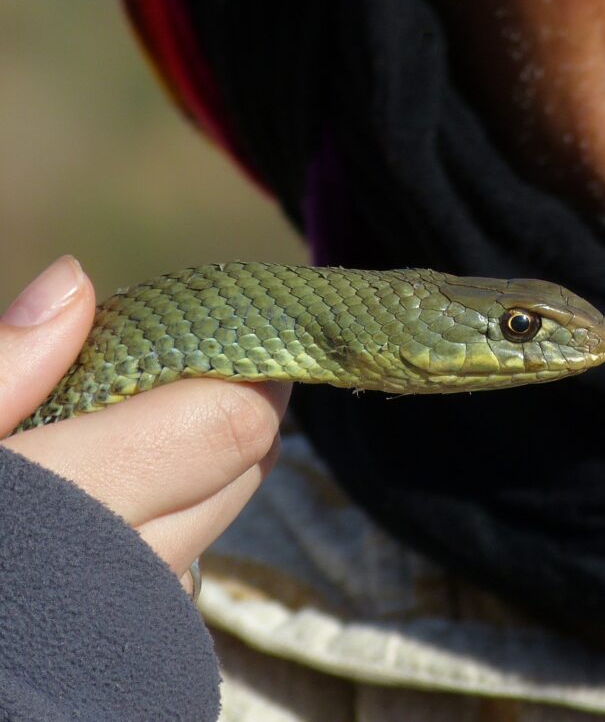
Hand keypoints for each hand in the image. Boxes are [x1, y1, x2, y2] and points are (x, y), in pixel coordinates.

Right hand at [0, 256, 288, 593]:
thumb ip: (0, 369)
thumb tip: (74, 283)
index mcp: (69, 505)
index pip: (229, 425)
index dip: (237, 371)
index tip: (213, 335)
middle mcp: (119, 574)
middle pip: (243, 468)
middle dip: (225, 410)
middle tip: (165, 378)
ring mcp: (128, 626)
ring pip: (217, 520)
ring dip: (195, 475)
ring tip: (115, 449)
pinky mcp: (129, 657)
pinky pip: (179, 573)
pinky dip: (162, 532)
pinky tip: (96, 520)